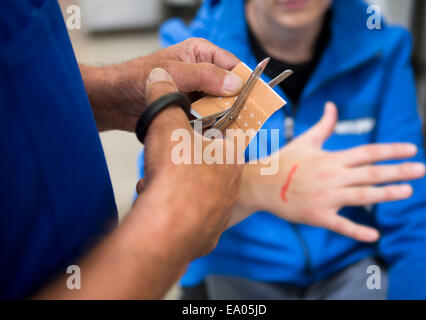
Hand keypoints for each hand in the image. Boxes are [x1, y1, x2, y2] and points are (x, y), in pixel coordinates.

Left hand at [81, 38, 242, 131]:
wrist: (115, 101)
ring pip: (221, 106)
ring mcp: (198, 93)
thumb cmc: (137, 78)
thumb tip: (236, 84)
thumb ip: (205, 77)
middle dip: (235, 104)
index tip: (256, 99)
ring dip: (223, 118)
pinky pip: (209, 119)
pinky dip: (211, 127)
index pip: (234, 66)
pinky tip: (211, 133)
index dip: (246, 82)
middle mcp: (203, 73)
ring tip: (225, 128)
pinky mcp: (191, 111)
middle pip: (231, 89)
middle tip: (243, 119)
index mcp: (202, 54)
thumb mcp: (174, 73)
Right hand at [133, 67, 242, 259]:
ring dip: (174, 184)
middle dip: (182, 158)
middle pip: (207, 162)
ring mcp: (222, 210)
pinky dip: (173, 207)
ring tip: (156, 182)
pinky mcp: (208, 232)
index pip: (228, 131)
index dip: (208, 125)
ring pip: (196, 189)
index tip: (189, 128)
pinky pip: (190, 214)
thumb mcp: (167, 122)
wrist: (169, 226)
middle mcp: (232, 182)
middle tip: (164, 158)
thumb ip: (164, 97)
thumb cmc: (177, 172)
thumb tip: (159, 76)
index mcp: (231, 153)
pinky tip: (158, 203)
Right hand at [237, 102, 425, 241]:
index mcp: (330, 158)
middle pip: (370, 173)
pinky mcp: (317, 215)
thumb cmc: (284, 161)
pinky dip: (357, 231)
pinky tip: (374, 235)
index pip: (367, 152)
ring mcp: (325, 197)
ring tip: (408, 191)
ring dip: (386, 194)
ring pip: (361, 196)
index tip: (411, 149)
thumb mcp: (305, 141)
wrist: (259, 184)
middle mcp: (331, 176)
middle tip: (421, 169)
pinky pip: (340, 224)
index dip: (390, 150)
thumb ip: (324, 125)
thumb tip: (332, 105)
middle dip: (397, 170)